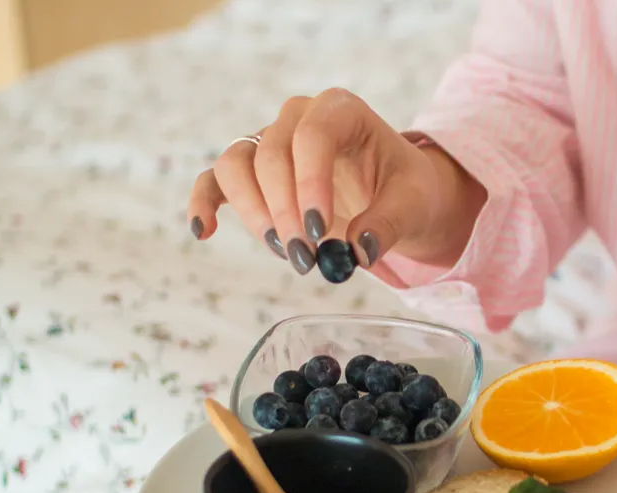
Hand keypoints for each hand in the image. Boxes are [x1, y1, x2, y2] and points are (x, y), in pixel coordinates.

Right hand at [187, 88, 484, 274]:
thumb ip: (388, 223)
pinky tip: (204, 231)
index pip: (313, 135)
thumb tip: (356, 251)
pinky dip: (204, 203)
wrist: (397, 196)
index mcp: (340, 111)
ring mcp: (269, 141)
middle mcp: (298, 118)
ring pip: (236, 164)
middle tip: (306, 258)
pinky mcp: (251, 173)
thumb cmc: (407, 190)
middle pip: (271, 154)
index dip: (310, 183)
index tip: (320, 232)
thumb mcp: (413, 204)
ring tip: (285, 253)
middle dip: (284, 211)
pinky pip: (215, 181)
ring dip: (253, 213)